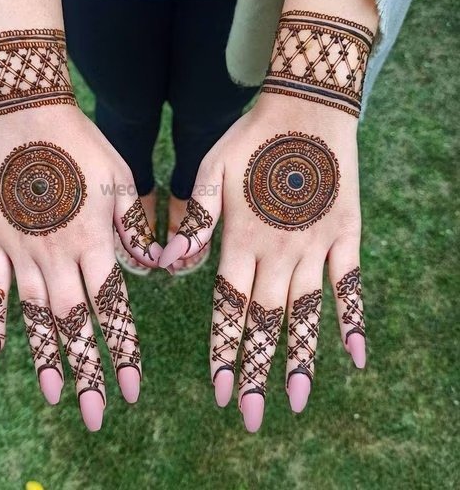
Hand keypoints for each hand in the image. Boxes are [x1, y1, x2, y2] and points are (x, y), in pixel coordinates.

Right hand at [0, 105, 161, 430]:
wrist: (25, 113)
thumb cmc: (80, 144)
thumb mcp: (120, 177)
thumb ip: (134, 226)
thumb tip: (154, 264)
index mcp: (94, 240)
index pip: (111, 308)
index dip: (122, 350)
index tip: (130, 389)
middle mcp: (57, 254)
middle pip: (73, 324)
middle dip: (86, 371)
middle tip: (92, 414)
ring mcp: (19, 250)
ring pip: (34, 316)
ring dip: (45, 358)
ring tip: (55, 394)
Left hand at [160, 93, 365, 431]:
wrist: (307, 110)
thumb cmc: (253, 139)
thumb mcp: (212, 169)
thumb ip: (195, 218)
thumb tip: (169, 261)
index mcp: (242, 239)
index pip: (229, 305)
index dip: (224, 349)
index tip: (220, 389)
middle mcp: (279, 251)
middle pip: (265, 320)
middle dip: (256, 369)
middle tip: (251, 415)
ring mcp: (316, 246)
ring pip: (305, 312)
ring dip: (301, 358)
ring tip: (297, 400)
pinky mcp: (346, 235)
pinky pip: (350, 285)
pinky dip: (352, 319)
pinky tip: (357, 356)